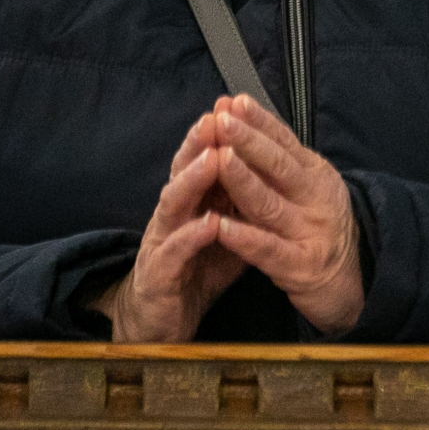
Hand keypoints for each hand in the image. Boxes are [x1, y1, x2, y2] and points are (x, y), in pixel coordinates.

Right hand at [98, 118, 246, 342]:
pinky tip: (208, 223)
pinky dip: (191, 236)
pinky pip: (174, 253)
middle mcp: (172, 216)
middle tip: (217, 118)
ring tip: (214, 159)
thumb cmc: (195, 270)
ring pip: (173, 204)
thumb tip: (270, 171)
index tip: (234, 105)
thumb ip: (240, 202)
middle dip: (199, 143)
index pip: (200, 160)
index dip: (216, 134)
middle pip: (182, 172)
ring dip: (193, 180)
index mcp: (190, 203)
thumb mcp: (225, 232)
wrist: (162, 324)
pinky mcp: (158, 276)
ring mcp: (160, 243)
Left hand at [202, 95, 365, 334]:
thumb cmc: (320, 226)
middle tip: (223, 120)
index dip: (260, 121)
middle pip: (278, 166)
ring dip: (243, 181)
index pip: (285, 142)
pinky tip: (221, 225)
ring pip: (270, 204)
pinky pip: (268, 250)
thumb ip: (281, 159)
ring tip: (220, 159)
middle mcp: (315, 199)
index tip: (235, 102)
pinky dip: (244, 237)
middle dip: (248, 141)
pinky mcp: (299, 267)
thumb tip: (245, 116)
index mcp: (316, 175)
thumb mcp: (310, 187)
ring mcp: (308, 233)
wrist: (353, 280)